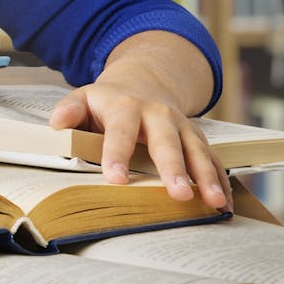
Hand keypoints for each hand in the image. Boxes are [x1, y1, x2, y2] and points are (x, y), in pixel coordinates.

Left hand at [50, 80, 229, 211]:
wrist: (143, 81)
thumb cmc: (107, 100)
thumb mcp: (84, 97)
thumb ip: (70, 110)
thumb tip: (57, 122)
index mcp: (126, 106)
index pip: (120, 131)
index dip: (117, 154)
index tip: (115, 178)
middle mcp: (159, 115)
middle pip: (167, 142)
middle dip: (173, 168)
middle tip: (178, 194)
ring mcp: (182, 126)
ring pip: (197, 150)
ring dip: (206, 176)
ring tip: (214, 202)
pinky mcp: (196, 138)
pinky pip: (212, 159)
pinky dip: (220, 180)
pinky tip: (225, 203)